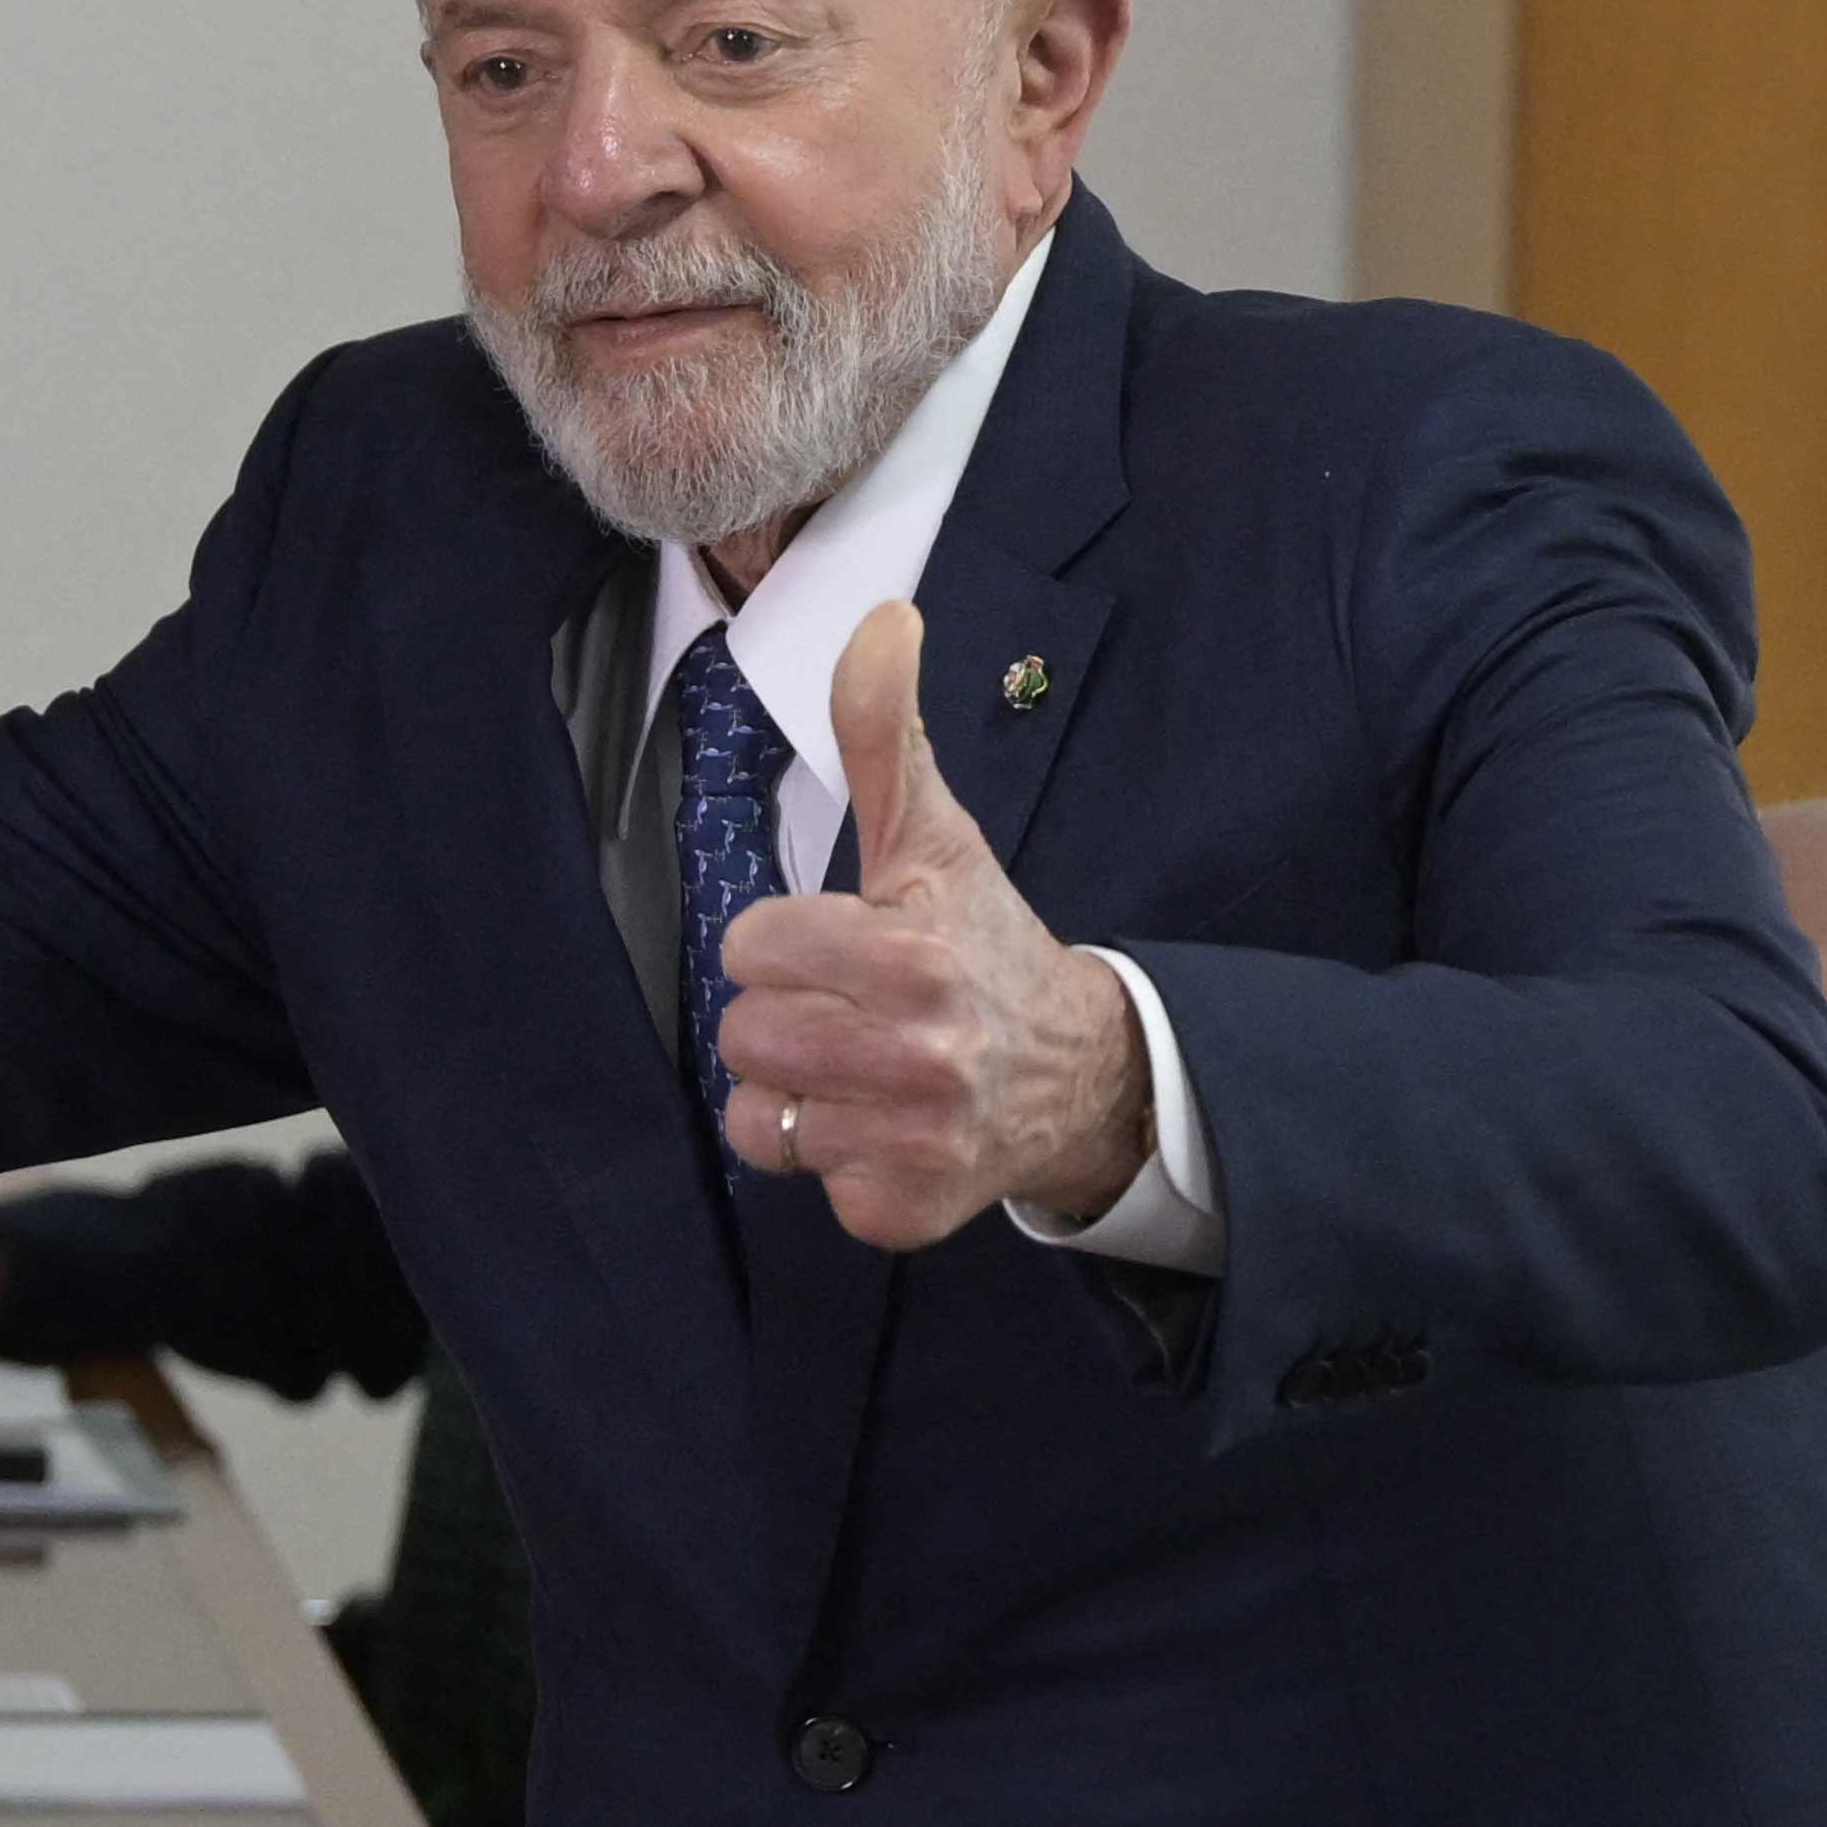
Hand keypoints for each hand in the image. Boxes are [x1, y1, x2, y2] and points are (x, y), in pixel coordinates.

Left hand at [714, 601, 1146, 1248]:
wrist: (1081, 1075)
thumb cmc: (984, 943)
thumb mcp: (934, 835)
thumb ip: (886, 731)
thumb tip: (884, 615)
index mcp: (911, 954)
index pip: (751, 948)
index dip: (787, 943)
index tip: (845, 945)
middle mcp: (919, 1052)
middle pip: (744, 1034)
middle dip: (787, 1018)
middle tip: (855, 1010)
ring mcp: (915, 1139)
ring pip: (760, 1117)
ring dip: (799, 1095)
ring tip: (863, 1069)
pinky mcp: (907, 1211)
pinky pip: (806, 1185)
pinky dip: (836, 1162)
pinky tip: (886, 1127)